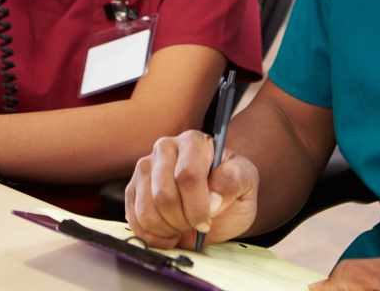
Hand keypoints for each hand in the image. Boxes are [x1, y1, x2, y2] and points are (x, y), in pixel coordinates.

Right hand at [126, 129, 259, 248]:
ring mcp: (144, 169)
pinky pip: (134, 221)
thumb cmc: (231, 190)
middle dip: (183, 220)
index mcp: (193, 142)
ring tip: (183, 226)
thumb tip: (212, 199)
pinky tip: (168, 232)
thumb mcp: (247, 182)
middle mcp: (165, 149)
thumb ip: (235, 180)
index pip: (187, 175)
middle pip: (163, 195)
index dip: (198, 205)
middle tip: (196, 223)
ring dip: (168, 229)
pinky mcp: (132, 190)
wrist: (218, 205)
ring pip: (146, 211)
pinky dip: (153, 236)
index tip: (209, 218)